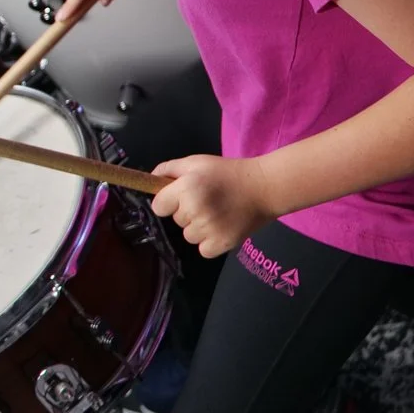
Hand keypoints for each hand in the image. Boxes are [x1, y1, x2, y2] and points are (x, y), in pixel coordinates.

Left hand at [151, 154, 278, 259]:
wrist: (265, 187)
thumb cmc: (228, 173)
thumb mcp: (197, 162)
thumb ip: (169, 169)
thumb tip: (149, 180)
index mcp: (187, 188)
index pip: (158, 206)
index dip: (168, 202)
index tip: (180, 197)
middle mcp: (195, 209)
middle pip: (176, 220)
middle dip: (187, 212)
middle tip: (208, 201)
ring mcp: (209, 229)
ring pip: (189, 236)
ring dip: (198, 228)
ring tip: (217, 214)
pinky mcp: (222, 244)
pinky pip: (203, 250)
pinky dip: (210, 242)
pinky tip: (221, 227)